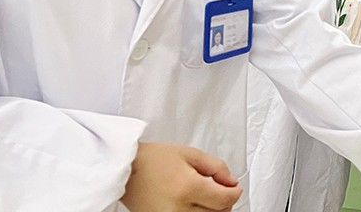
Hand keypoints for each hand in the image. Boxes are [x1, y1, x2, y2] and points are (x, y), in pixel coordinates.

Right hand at [120, 141, 241, 211]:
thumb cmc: (152, 159)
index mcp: (188, 188)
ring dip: (213, 210)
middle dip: (225, 202)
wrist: (125, 170)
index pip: (225, 200)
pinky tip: (195, 205)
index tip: (234, 187)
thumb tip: (231, 181)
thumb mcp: (190, 154)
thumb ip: (216, 167)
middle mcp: (178, 209)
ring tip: (207, 197)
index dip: (235, 192)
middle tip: (222, 190)